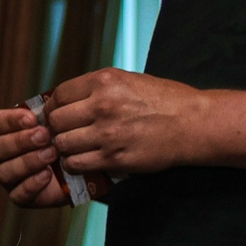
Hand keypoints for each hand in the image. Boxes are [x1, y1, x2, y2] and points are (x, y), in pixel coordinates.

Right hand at [0, 101, 74, 207]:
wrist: (80, 162)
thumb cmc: (64, 135)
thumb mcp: (58, 119)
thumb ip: (49, 112)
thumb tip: (49, 105)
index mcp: (4, 132)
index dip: (9, 121)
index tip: (32, 118)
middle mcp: (0, 155)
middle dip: (20, 141)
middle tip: (44, 135)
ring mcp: (8, 177)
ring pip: (5, 172)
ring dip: (28, 162)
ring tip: (51, 154)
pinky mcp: (20, 197)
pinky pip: (18, 194)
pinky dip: (32, 184)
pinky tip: (48, 175)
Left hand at [18, 68, 210, 185]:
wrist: (192, 123)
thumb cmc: (163, 100)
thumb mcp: (129, 80)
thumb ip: (97, 88)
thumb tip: (67, 99)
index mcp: (105, 81)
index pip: (59, 95)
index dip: (53, 107)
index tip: (57, 114)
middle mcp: (103, 104)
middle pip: (56, 121)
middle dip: (57, 128)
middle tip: (64, 133)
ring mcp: (107, 133)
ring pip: (62, 144)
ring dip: (64, 148)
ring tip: (74, 147)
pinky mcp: (113, 157)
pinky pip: (76, 163)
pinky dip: (75, 164)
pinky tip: (84, 160)